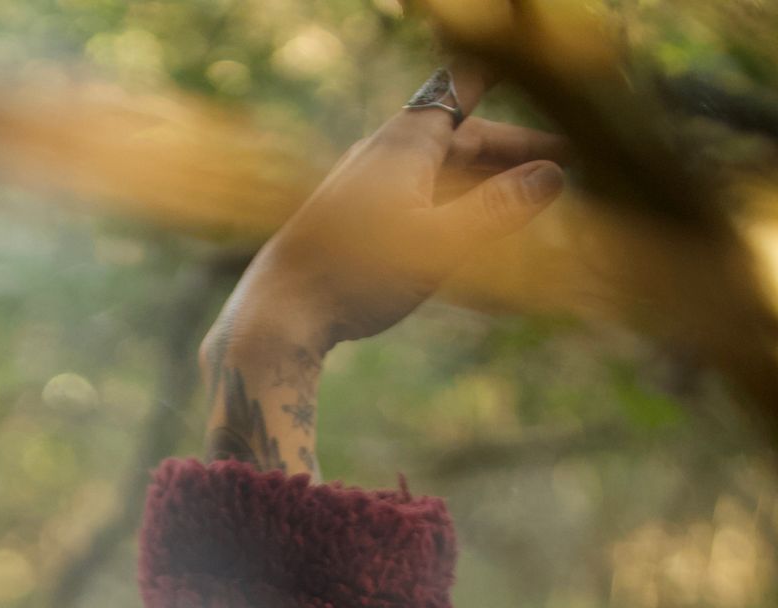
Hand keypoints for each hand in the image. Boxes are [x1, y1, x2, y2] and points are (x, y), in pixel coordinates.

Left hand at [201, 67, 567, 477]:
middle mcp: (382, 153)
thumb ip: (499, 210)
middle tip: (559, 166)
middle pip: (458, 139)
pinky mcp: (346, 223)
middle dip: (509, 152)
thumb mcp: (441, 245)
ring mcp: (362, 187)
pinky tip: (458, 232)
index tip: (525, 63)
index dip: (499, 74)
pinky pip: (411, 199)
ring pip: (435, 172)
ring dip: (480, 182)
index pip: (463, 87)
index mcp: (407, 142)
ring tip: (518, 202)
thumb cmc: (358, 276)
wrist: (276, 315)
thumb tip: (554, 177)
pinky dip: (447, 205)